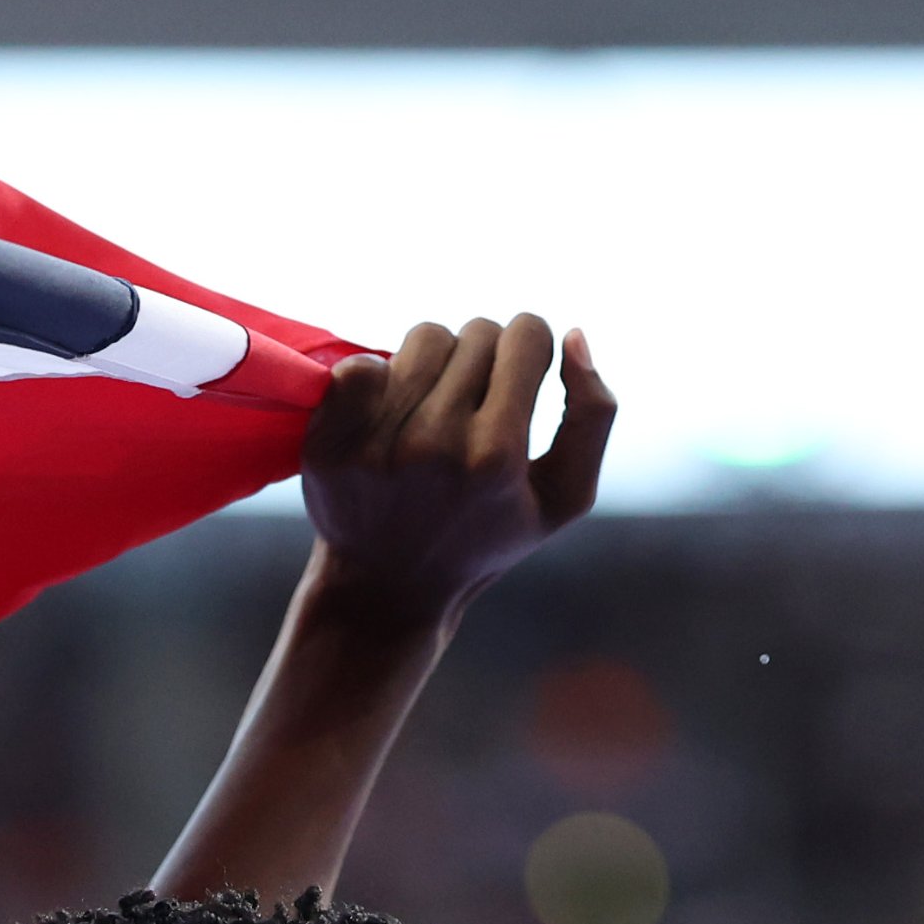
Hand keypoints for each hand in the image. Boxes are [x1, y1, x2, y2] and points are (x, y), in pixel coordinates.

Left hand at [300, 315, 616, 622]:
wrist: (388, 590)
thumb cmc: (486, 536)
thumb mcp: (564, 496)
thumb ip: (592, 414)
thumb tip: (574, 334)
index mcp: (496, 455)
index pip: (526, 335)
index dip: (531, 349)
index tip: (521, 379)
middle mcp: (434, 444)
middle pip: (477, 333)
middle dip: (486, 357)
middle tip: (476, 402)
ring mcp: (377, 443)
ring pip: (425, 338)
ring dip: (437, 361)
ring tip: (434, 405)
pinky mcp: (331, 443)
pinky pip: (359, 365)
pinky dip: (375, 376)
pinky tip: (387, 408)